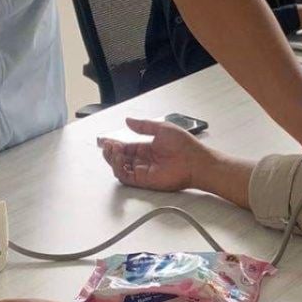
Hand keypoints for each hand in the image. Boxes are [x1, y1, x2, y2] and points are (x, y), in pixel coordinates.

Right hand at [99, 118, 214, 191]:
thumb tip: (129, 121)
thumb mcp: (162, 128)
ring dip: (112, 159)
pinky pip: (126, 177)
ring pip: (120, 168)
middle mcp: (144, 160)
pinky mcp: (144, 181)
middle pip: (121, 158)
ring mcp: (144, 171)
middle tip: (107, 145)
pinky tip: (118, 159)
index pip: (127, 147)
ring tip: (112, 150)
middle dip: (111, 151)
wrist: (195, 161)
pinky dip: (118, 169)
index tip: (107, 140)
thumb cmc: (184, 145)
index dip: (115, 144)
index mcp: (148, 148)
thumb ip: (143, 126)